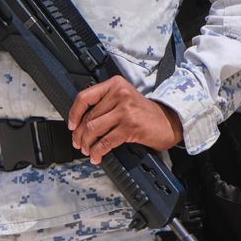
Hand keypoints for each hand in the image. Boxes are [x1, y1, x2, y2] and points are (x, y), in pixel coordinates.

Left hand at [68, 76, 183, 163]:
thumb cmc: (146, 113)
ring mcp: (125, 110)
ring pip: (93, 129)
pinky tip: (97, 156)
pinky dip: (98, 152)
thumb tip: (80, 121)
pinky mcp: (130, 126)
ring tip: (87, 150)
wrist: (169, 121)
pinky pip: (105, 141)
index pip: (85, 97)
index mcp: (116, 84)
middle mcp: (120, 94)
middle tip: (79, 143)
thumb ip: (106, 103)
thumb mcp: (125, 99)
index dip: (74, 113)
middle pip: (88, 117)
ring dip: (87, 144)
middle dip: (79, 135)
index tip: (71, 125)